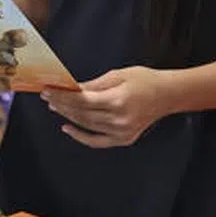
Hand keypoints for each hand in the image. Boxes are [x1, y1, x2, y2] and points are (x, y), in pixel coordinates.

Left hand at [43, 66, 172, 148]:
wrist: (168, 95)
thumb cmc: (144, 80)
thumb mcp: (117, 75)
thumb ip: (93, 84)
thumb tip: (70, 88)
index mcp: (117, 100)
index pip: (81, 100)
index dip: (62, 95)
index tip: (48, 89)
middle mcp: (119, 119)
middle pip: (81, 114)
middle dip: (61, 104)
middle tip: (47, 96)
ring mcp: (122, 132)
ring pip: (86, 125)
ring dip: (68, 116)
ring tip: (54, 106)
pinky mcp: (124, 139)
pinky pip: (97, 141)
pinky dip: (81, 136)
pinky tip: (67, 128)